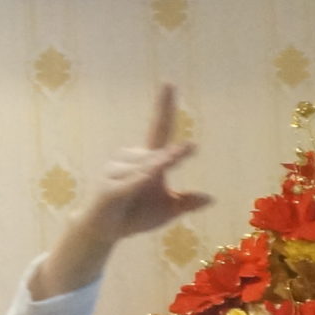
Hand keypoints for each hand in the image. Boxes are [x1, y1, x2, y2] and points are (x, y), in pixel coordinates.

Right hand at [33, 85, 213, 298]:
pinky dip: (141, 182)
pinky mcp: (109, 186)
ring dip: (147, 184)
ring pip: (146, 171)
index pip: (160, 127)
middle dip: (163, 167)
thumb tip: (211, 198)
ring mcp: (116, 170)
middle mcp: (130, 157)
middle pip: (158, 157)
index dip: (165, 106)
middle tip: (150, 183)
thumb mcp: (167, 210)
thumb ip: (186, 203)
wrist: (104, 231)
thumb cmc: (135, 215)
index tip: (170, 83)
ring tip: (132, 199)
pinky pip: (133, 182)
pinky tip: (146, 179)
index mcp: (148, 158)